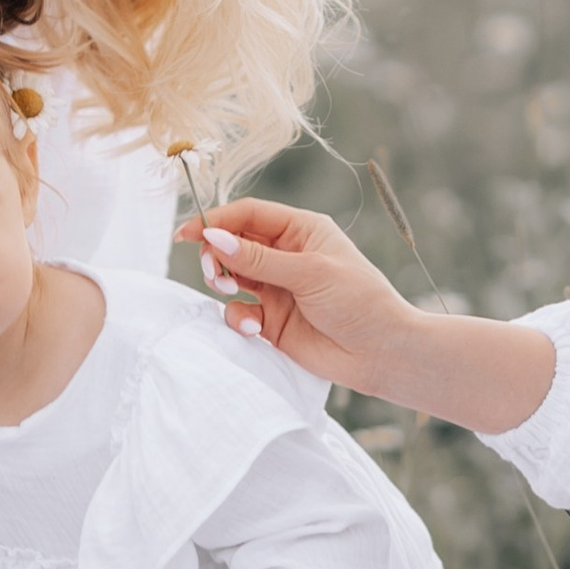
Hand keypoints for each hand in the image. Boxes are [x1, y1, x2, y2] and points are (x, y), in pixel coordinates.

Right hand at [181, 201, 418, 389]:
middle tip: (213, 271)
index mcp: (301, 231)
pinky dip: (237, 318)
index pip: (249, 215)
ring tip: (229, 291)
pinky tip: (252, 328)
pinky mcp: (272, 322)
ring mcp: (278, 289)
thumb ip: (260, 259)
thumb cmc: (359, 302)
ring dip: (222, 282)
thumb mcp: (310, 273)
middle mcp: (287, 256)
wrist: (381, 353)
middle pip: (234, 243)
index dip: (217, 220)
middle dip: (216, 254)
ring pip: (231, 276)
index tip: (188, 233)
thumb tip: (215, 238)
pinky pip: (239, 312)